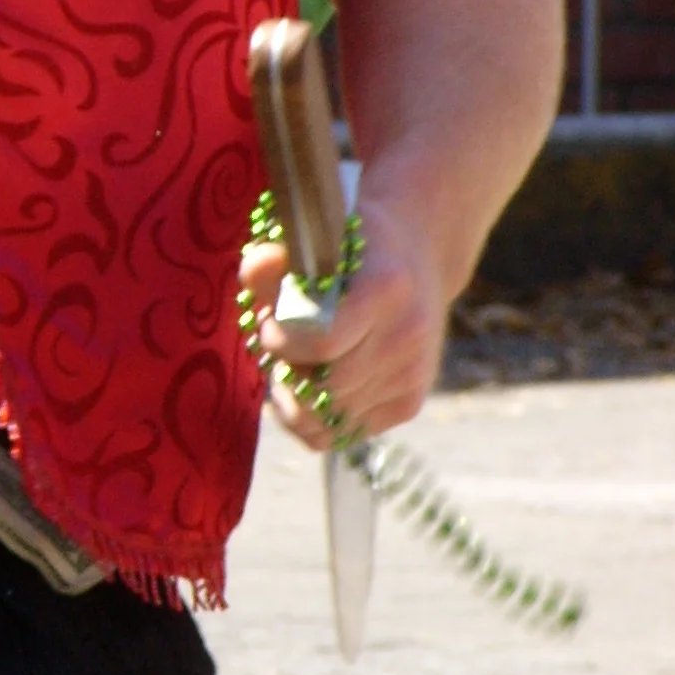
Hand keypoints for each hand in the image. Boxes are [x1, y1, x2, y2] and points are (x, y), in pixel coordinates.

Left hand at [240, 184, 448, 449]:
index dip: (280, 341)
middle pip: (322, 387)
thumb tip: (258, 264)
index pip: (322, 343)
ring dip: (294, 398)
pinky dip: (310, 420)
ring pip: (325, 419)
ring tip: (295, 363)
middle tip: (278, 348)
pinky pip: (338, 435)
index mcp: (385, 289)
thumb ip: (274, 257)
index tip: (268, 324)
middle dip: (285, 372)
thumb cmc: (350, 250)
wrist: (416, 260)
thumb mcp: (315, 239)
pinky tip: (308, 386)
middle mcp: (406, 337)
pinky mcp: (408, 404)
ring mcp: (411, 376)